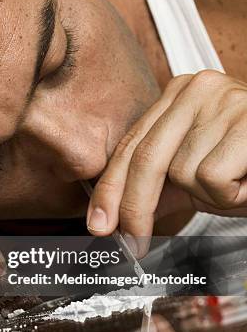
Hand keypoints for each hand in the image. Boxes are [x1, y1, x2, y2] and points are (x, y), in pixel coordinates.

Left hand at [87, 70, 246, 256]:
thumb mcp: (196, 172)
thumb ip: (157, 184)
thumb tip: (111, 216)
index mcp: (178, 94)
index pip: (132, 144)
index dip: (111, 188)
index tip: (99, 223)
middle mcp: (197, 88)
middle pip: (146, 157)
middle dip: (135, 207)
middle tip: (134, 243)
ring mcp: (224, 99)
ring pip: (184, 172)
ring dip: (209, 196)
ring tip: (237, 182)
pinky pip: (212, 177)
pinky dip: (230, 195)